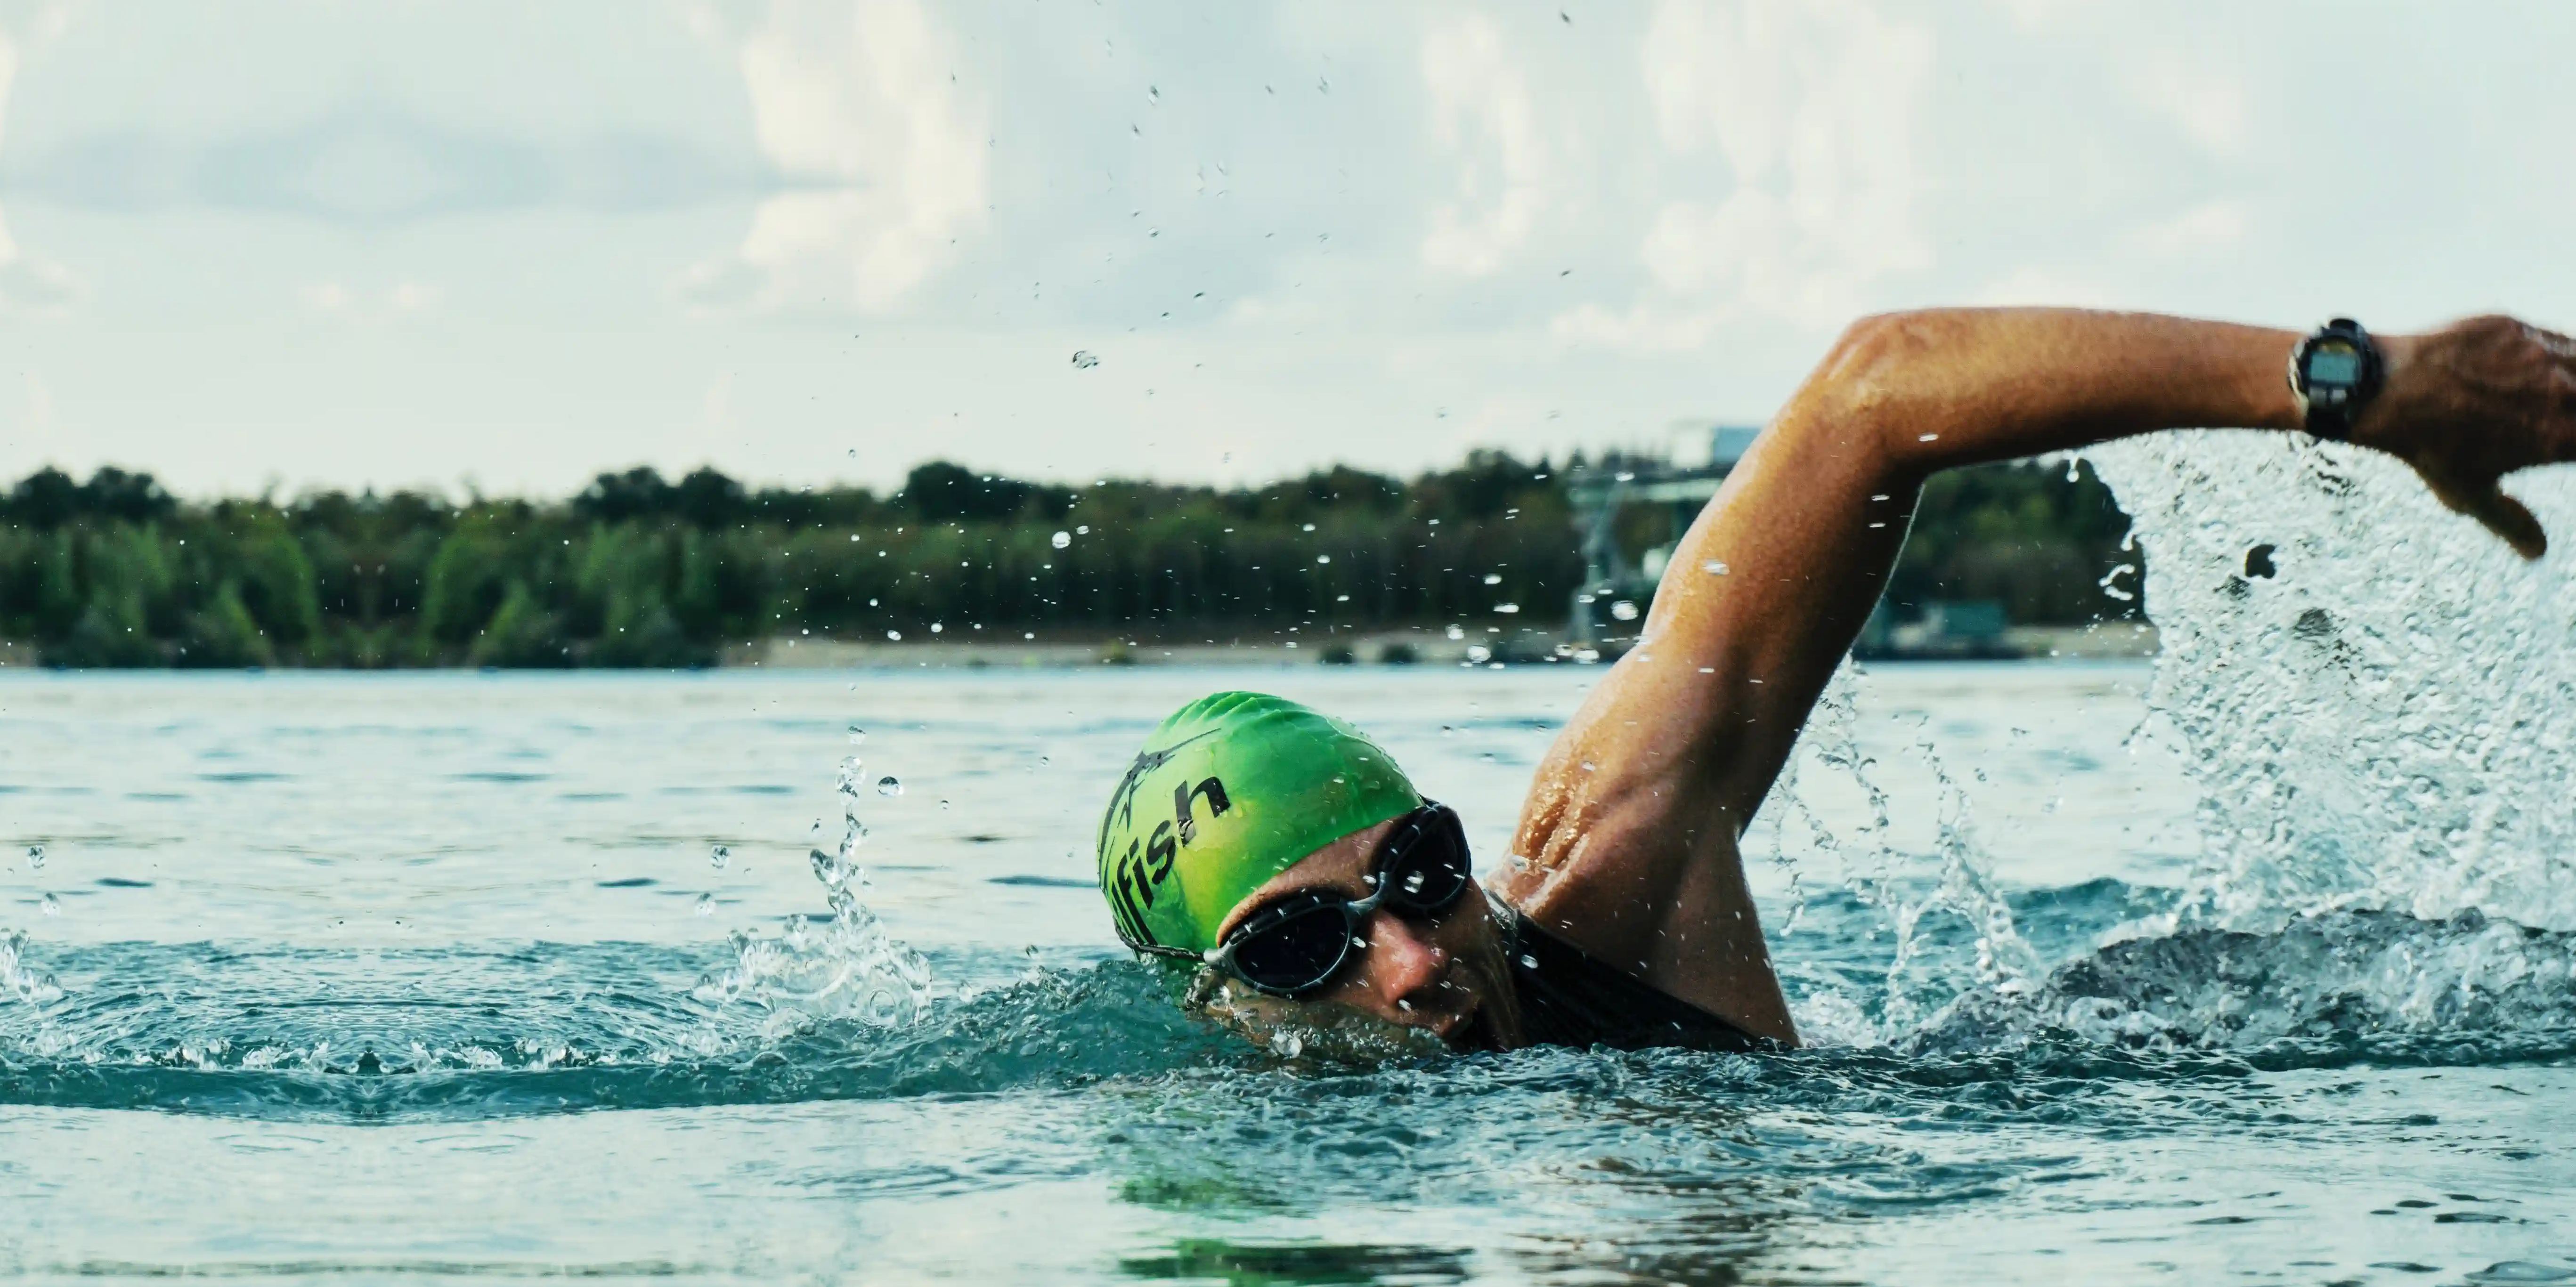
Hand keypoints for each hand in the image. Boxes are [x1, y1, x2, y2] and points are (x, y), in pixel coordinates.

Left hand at [2357, 315, 2575, 558]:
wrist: (2386, 391)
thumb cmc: (2426, 448)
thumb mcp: (2469, 494)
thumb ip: (2510, 521)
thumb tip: (2538, 551)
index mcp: (2557, 438)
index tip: (2565, 448)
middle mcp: (2561, 393)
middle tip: (2562, 422)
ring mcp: (2541, 355)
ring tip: (2564, 394)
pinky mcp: (2517, 328)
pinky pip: (2557, 337)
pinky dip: (2562, 353)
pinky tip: (2550, 367)